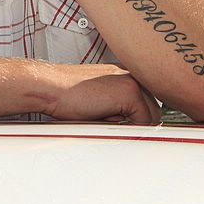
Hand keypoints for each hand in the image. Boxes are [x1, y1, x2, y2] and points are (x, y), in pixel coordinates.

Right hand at [40, 63, 161, 124]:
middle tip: (111, 125)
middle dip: (137, 124)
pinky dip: (128, 129)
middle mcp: (131, 74)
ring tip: (105, 120)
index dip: (137, 119)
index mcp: (123, 74)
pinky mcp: (130, 93)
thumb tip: (135, 128)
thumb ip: (119, 109)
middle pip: (153, 110)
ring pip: (151, 117)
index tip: (124, 126)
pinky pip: (143, 122)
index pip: (147, 102)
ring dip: (133, 126)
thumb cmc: (66, 96)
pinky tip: (105, 120)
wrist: (50, 87)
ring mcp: (132, 82)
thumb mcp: (99, 100)